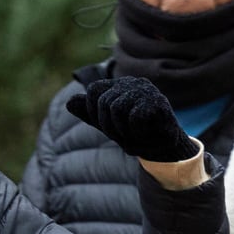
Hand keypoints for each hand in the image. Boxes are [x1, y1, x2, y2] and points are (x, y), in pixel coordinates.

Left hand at [65, 76, 194, 162]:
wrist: (164, 150)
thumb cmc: (136, 136)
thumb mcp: (108, 125)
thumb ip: (90, 114)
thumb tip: (69, 102)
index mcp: (118, 86)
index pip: (93, 91)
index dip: (93, 112)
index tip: (108, 126)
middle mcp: (132, 83)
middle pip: (104, 102)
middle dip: (108, 126)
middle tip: (124, 135)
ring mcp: (146, 90)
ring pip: (117, 108)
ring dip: (122, 130)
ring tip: (134, 134)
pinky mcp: (158, 101)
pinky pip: (134, 117)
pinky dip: (136, 132)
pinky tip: (147, 132)